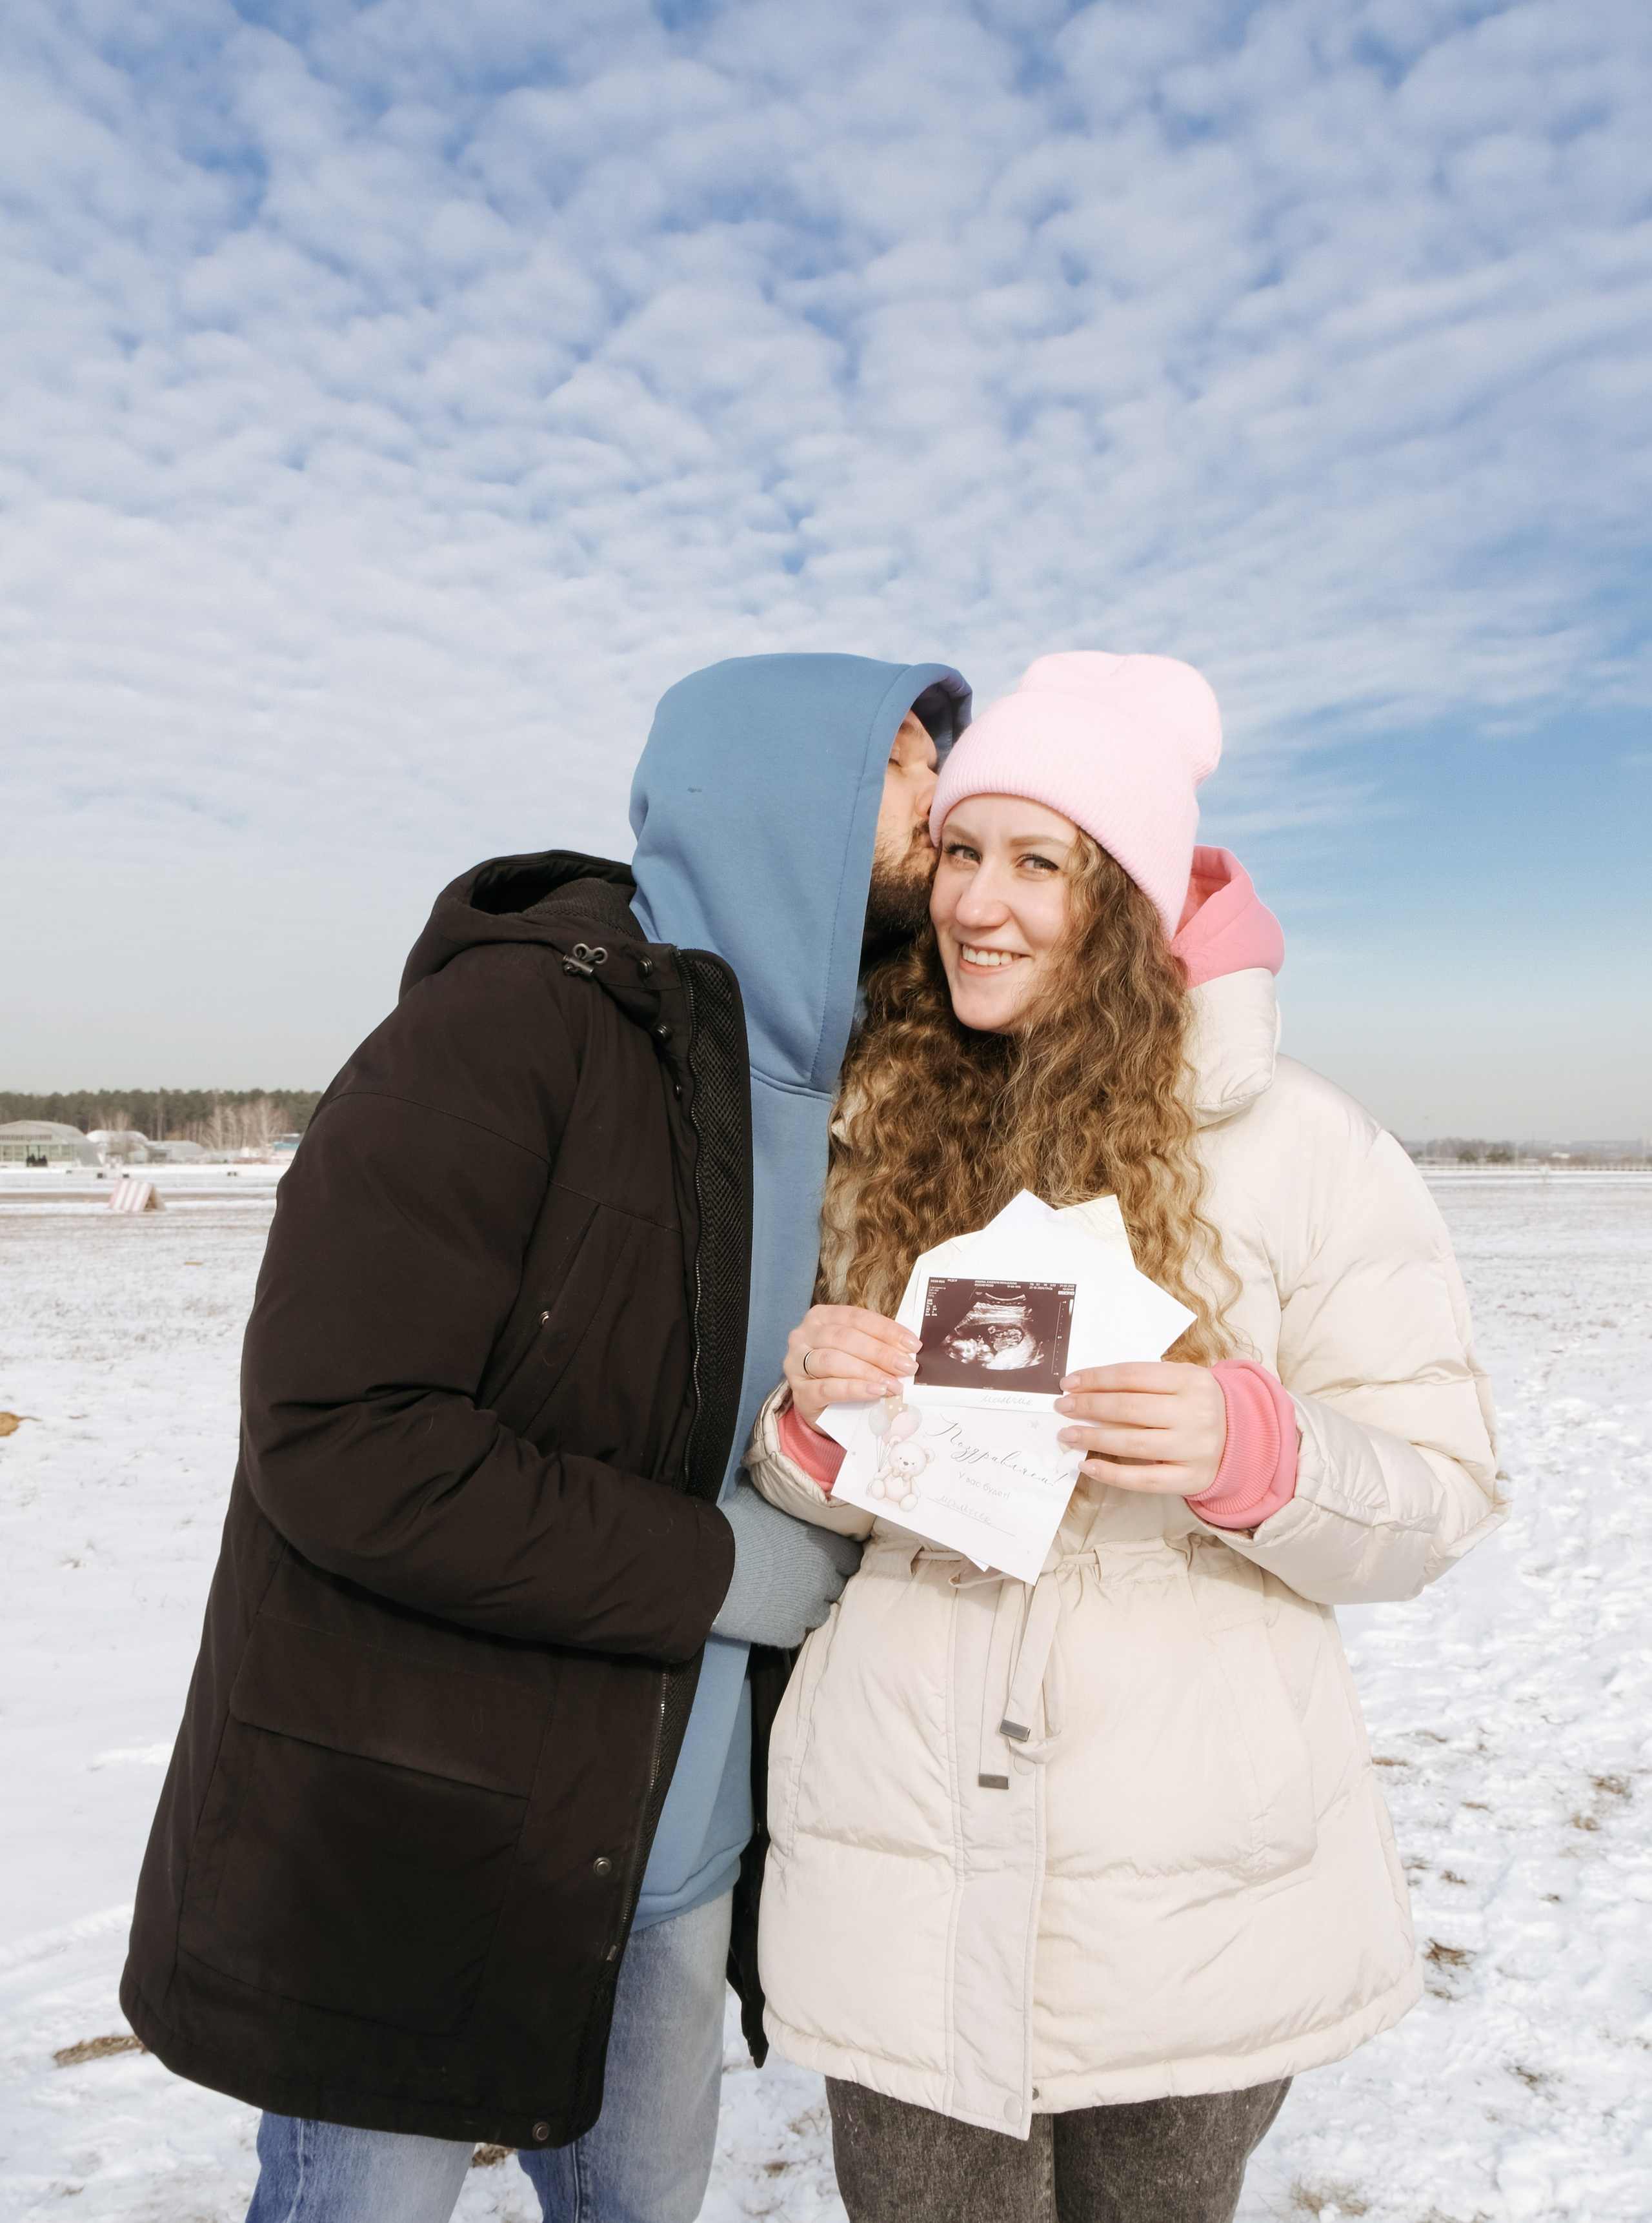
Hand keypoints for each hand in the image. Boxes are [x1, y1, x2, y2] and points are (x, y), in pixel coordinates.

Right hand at [712, 1480, 863, 1647]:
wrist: (709, 1567)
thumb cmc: (736, 1527)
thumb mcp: (761, 1498)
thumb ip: (779, 1491)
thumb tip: (772, 1469)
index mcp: (826, 1546)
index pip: (850, 1557)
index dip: (836, 1556)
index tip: (823, 1555)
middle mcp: (824, 1579)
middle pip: (837, 1585)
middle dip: (822, 1581)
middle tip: (800, 1575)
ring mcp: (807, 1609)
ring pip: (820, 1612)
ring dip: (807, 1605)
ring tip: (785, 1596)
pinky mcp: (786, 1632)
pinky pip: (797, 1632)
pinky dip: (787, 1624)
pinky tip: (770, 1612)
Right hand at [784, 1305, 918, 1427]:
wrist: (823, 1409)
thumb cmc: (843, 1374)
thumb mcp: (857, 1353)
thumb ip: (877, 1346)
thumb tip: (908, 1350)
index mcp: (821, 1317)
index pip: (856, 1317)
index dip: (886, 1329)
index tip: (912, 1344)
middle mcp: (804, 1336)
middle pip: (845, 1338)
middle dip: (880, 1352)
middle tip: (907, 1367)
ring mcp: (796, 1364)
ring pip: (834, 1361)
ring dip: (869, 1372)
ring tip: (894, 1384)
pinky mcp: (800, 1393)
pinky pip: (828, 1388)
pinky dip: (854, 1389)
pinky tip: (874, 1392)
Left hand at [1054, 1362, 1226, 1497]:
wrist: (1246, 1439)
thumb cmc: (1200, 1405)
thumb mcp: (1183, 1381)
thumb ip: (1145, 1381)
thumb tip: (1089, 1388)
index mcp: (1192, 1380)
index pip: (1133, 1375)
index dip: (1096, 1379)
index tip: (1069, 1383)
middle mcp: (1196, 1413)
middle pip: (1130, 1408)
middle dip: (1089, 1406)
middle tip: (1063, 1407)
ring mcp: (1195, 1448)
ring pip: (1133, 1444)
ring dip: (1094, 1438)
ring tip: (1068, 1434)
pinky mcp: (1192, 1479)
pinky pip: (1145, 1480)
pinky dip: (1112, 1474)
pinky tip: (1088, 1465)